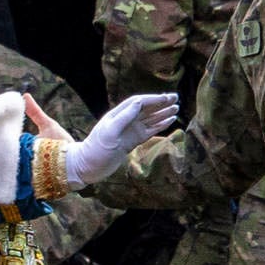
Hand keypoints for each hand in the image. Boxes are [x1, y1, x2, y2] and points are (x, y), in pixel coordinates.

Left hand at [60, 93, 180, 188]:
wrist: (87, 166)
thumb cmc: (96, 149)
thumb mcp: (109, 132)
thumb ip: (124, 118)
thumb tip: (138, 102)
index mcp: (118, 115)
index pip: (138, 102)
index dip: (153, 99)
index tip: (167, 98)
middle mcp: (125, 121)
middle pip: (146, 108)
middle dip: (161, 103)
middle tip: (176, 99)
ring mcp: (129, 131)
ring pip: (150, 119)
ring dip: (163, 113)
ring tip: (176, 109)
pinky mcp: (132, 141)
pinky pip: (149, 130)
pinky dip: (160, 126)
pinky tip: (169, 121)